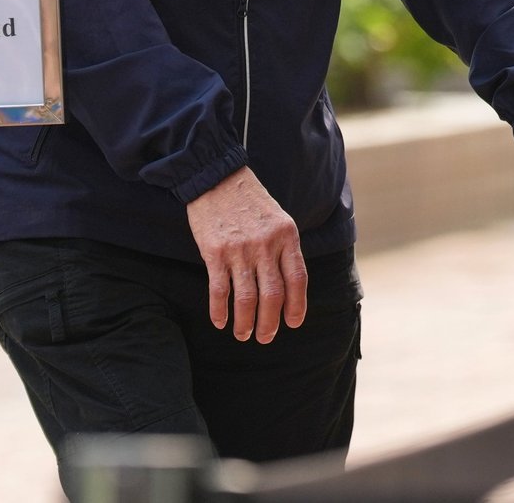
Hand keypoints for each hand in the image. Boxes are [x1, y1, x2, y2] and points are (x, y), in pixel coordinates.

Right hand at [186, 166, 307, 343]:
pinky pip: (220, 290)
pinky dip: (220, 310)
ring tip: (243, 334)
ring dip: (245, 323)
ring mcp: (240, 249)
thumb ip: (283, 247)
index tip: (292, 323)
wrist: (216, 176)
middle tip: (264, 338)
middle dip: (270, 323)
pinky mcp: (215, 252)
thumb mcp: (277, 217)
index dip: (297, 306)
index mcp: (286, 235)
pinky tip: (220, 321)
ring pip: (247, 299)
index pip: (297, 279)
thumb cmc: (248, 199)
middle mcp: (266, 244)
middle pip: (273, 296)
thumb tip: (288, 285)